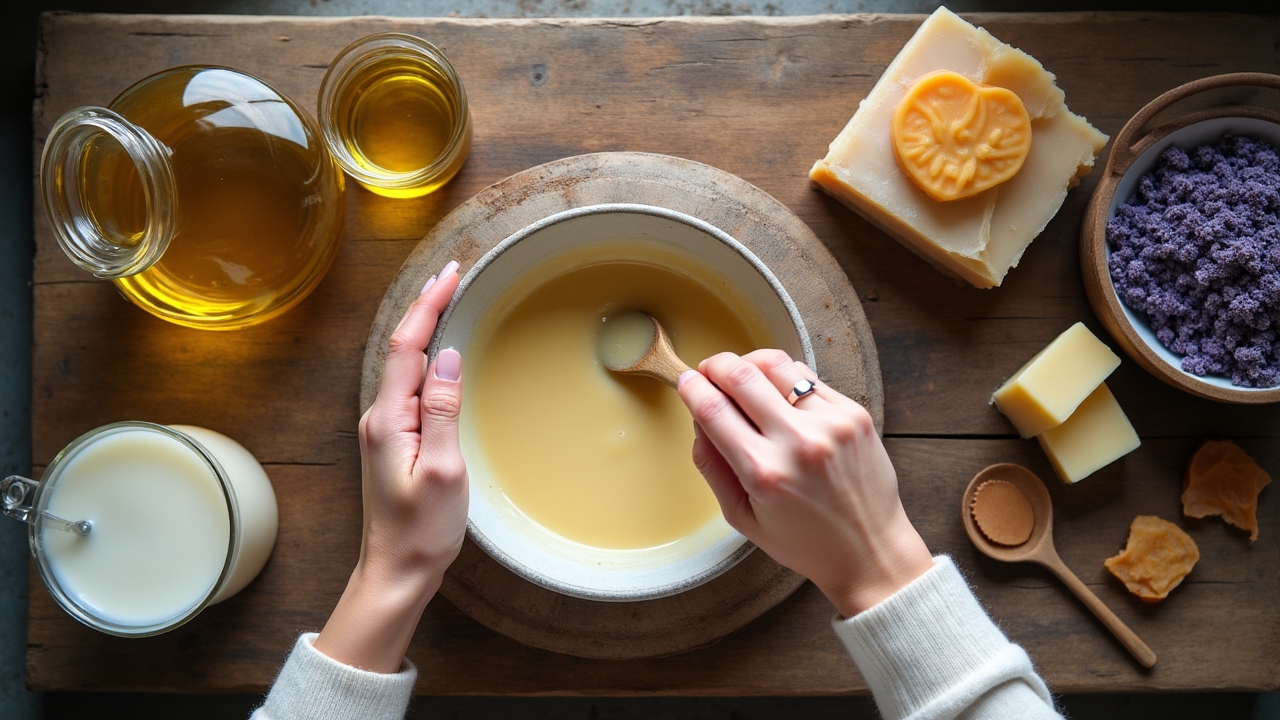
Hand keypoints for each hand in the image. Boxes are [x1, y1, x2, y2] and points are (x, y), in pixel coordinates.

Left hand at [314, 261, 467, 671]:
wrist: (396, 571)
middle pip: (401, 347)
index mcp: (388, 419)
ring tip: (446, 297)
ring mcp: (384, 428)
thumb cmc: (421, 531)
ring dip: (424, 327)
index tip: (452, 275)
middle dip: (426, 306)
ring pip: (404, 364)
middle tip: (453, 273)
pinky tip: (437, 350)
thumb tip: (447, 357)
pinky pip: (408, 385)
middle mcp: (379, 417)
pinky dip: (424, 356)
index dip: (429, 306)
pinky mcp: (393, 440)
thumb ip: (442, 409)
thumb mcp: (442, 470)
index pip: (409, 347)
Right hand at [677, 350, 932, 616]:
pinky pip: (808, 377)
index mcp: (764, 473)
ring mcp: (831, 424)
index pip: (713, 410)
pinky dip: (786, 379)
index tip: (686, 381)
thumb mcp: (742, 517)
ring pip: (777, 365)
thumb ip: (712, 466)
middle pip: (742, 374)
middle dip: (716, 365)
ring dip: (751, 363)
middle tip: (709, 371)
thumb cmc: (804, 541)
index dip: (692, 388)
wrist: (870, 550)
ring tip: (744, 377)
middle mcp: (799, 443)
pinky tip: (780, 395)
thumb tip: (698, 418)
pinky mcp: (854, 414)